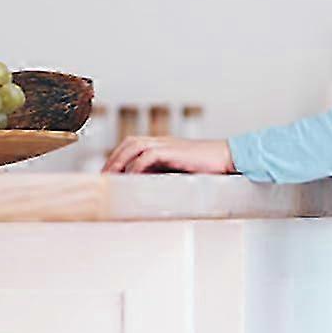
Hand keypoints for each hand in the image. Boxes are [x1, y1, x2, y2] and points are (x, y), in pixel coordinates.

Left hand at [101, 134, 236, 173]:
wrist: (229, 158)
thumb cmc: (211, 169)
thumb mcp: (183, 173)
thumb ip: (166, 176)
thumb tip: (150, 191)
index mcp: (163, 145)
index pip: (132, 147)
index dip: (118, 159)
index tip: (109, 176)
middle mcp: (161, 141)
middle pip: (128, 144)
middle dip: (112, 160)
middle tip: (102, 178)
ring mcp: (166, 144)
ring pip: (132, 147)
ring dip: (119, 162)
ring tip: (110, 178)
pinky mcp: (171, 151)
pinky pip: (146, 157)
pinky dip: (135, 167)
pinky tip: (130, 179)